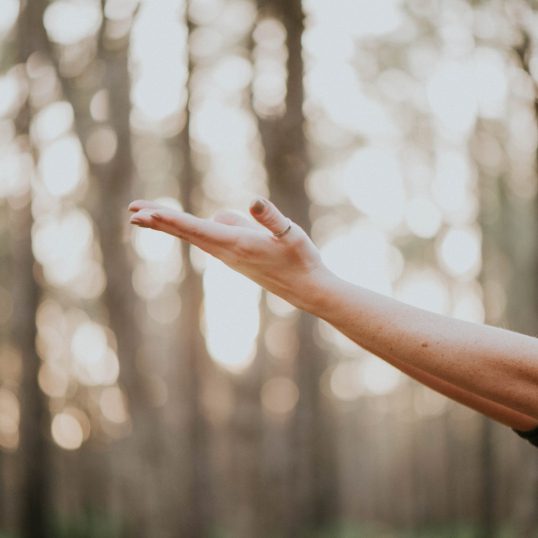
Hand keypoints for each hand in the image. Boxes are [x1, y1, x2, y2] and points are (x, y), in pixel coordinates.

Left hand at [128, 198, 331, 309]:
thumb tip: (253, 201)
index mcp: (237, 244)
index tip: (145, 214)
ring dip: (170, 225)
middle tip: (132, 212)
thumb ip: (271, 219)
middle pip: (186, 233)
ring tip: (147, 215)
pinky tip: (190, 225)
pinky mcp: (235, 257)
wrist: (307, 289)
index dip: (170, 220)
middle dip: (159, 221)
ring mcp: (229, 256)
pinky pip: (206, 239)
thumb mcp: (291, 235)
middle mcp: (227, 252)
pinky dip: (188, 230)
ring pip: (194, 236)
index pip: (197, 229)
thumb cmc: (302, 260)